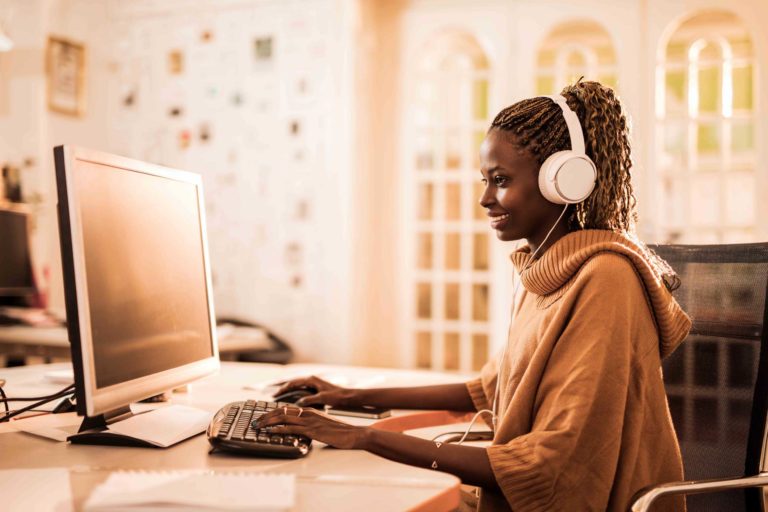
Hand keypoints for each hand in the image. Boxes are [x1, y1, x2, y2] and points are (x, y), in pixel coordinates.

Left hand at [253, 405, 367, 448]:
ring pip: (283, 417)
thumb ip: (309, 425)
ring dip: (268, 421)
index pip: (286, 409)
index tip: (262, 416)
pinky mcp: (311, 429)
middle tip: (255, 421)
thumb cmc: (339, 431)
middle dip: (266, 416)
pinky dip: (278, 428)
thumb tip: (299, 430)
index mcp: (309, 410)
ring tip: (257, 425)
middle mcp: (307, 413)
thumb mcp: (321, 425)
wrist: (353, 434)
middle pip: (281, 411)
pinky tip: (271, 431)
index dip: (272, 412)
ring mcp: (309, 421)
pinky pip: (291, 427)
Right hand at [273, 375, 355, 406]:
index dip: (283, 389)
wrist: (348, 396)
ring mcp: (314, 383)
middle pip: (293, 383)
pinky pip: (302, 389)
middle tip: (274, 396)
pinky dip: (295, 393)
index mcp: (311, 380)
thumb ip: (309, 400)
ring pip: (297, 386)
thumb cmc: (337, 396)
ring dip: (289, 391)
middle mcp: (311, 380)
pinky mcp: (316, 388)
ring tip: (280, 397)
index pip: (293, 383)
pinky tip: (292, 399)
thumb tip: (297, 404)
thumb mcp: (322, 398)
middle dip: (283, 389)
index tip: (275, 395)